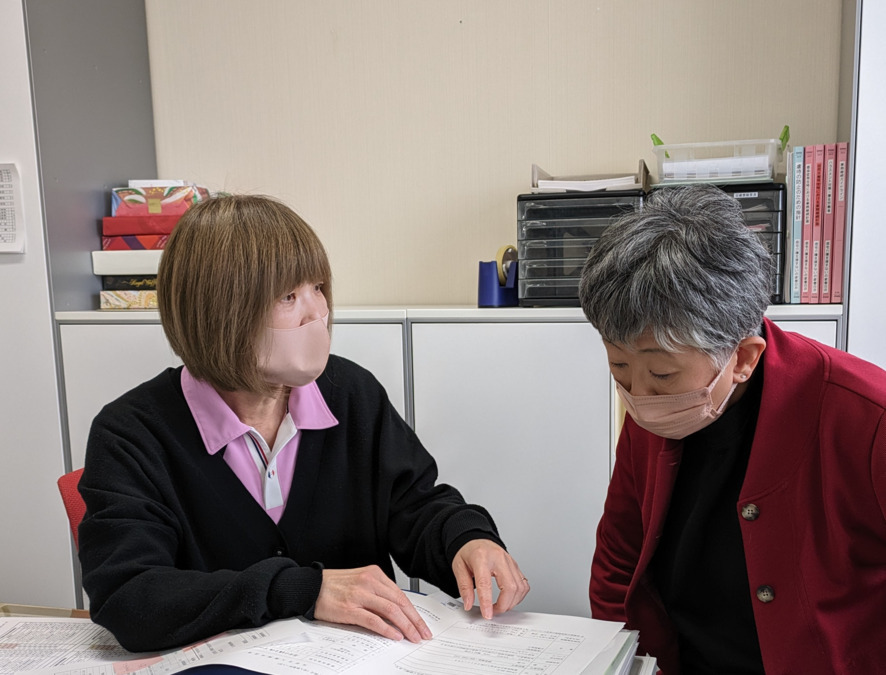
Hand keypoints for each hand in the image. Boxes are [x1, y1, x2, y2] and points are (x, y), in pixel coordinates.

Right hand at [313, 565, 431, 642]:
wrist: (310, 586)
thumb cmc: (334, 585)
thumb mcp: (360, 581)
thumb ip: (378, 592)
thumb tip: (397, 611)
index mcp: (374, 574)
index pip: (401, 595)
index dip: (414, 611)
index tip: (421, 623)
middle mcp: (369, 582)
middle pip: (399, 603)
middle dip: (415, 621)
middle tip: (423, 633)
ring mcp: (360, 595)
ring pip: (391, 611)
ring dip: (406, 626)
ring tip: (413, 637)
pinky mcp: (350, 608)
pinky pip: (374, 620)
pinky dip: (387, 629)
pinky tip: (395, 635)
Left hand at [451, 540, 529, 619]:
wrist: (475, 540)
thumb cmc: (467, 552)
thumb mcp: (458, 567)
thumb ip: (464, 586)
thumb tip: (468, 603)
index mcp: (481, 557)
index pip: (486, 583)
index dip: (487, 602)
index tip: (487, 614)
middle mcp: (499, 558)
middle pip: (510, 586)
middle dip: (503, 605)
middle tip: (492, 612)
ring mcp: (510, 561)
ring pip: (519, 587)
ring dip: (511, 602)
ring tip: (499, 606)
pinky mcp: (515, 565)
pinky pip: (523, 584)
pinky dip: (518, 596)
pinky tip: (509, 598)